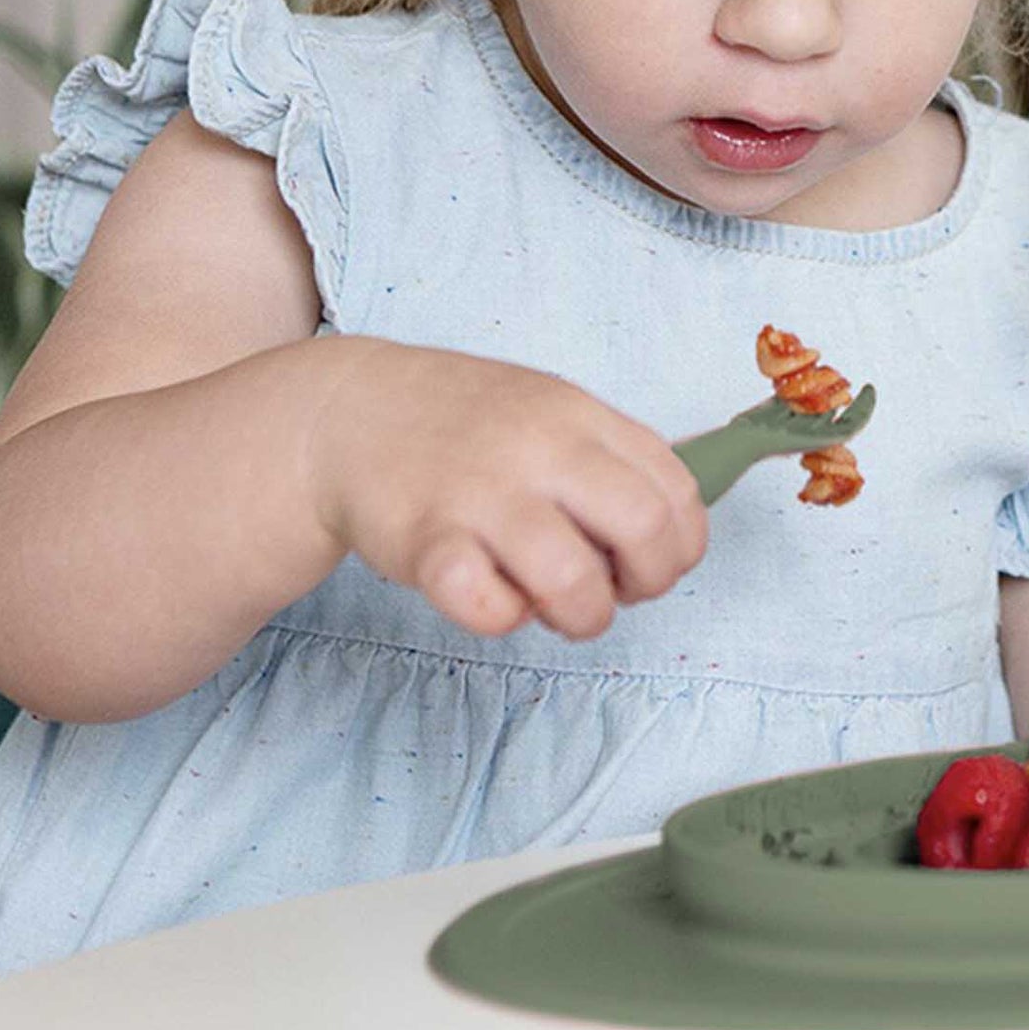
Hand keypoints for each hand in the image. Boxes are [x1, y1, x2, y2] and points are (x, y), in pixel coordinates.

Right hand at [304, 336, 707, 640]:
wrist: (349, 412)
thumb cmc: (465, 426)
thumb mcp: (550, 411)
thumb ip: (610, 459)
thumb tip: (673, 531)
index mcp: (581, 415)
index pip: (678, 490)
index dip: (680, 546)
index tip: (650, 562)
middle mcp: (540, 448)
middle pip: (644, 528)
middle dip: (648, 583)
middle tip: (613, 591)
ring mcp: (482, 493)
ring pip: (574, 580)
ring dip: (580, 615)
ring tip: (552, 605)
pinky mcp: (425, 541)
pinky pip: (488, 607)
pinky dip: (501, 618)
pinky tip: (490, 594)